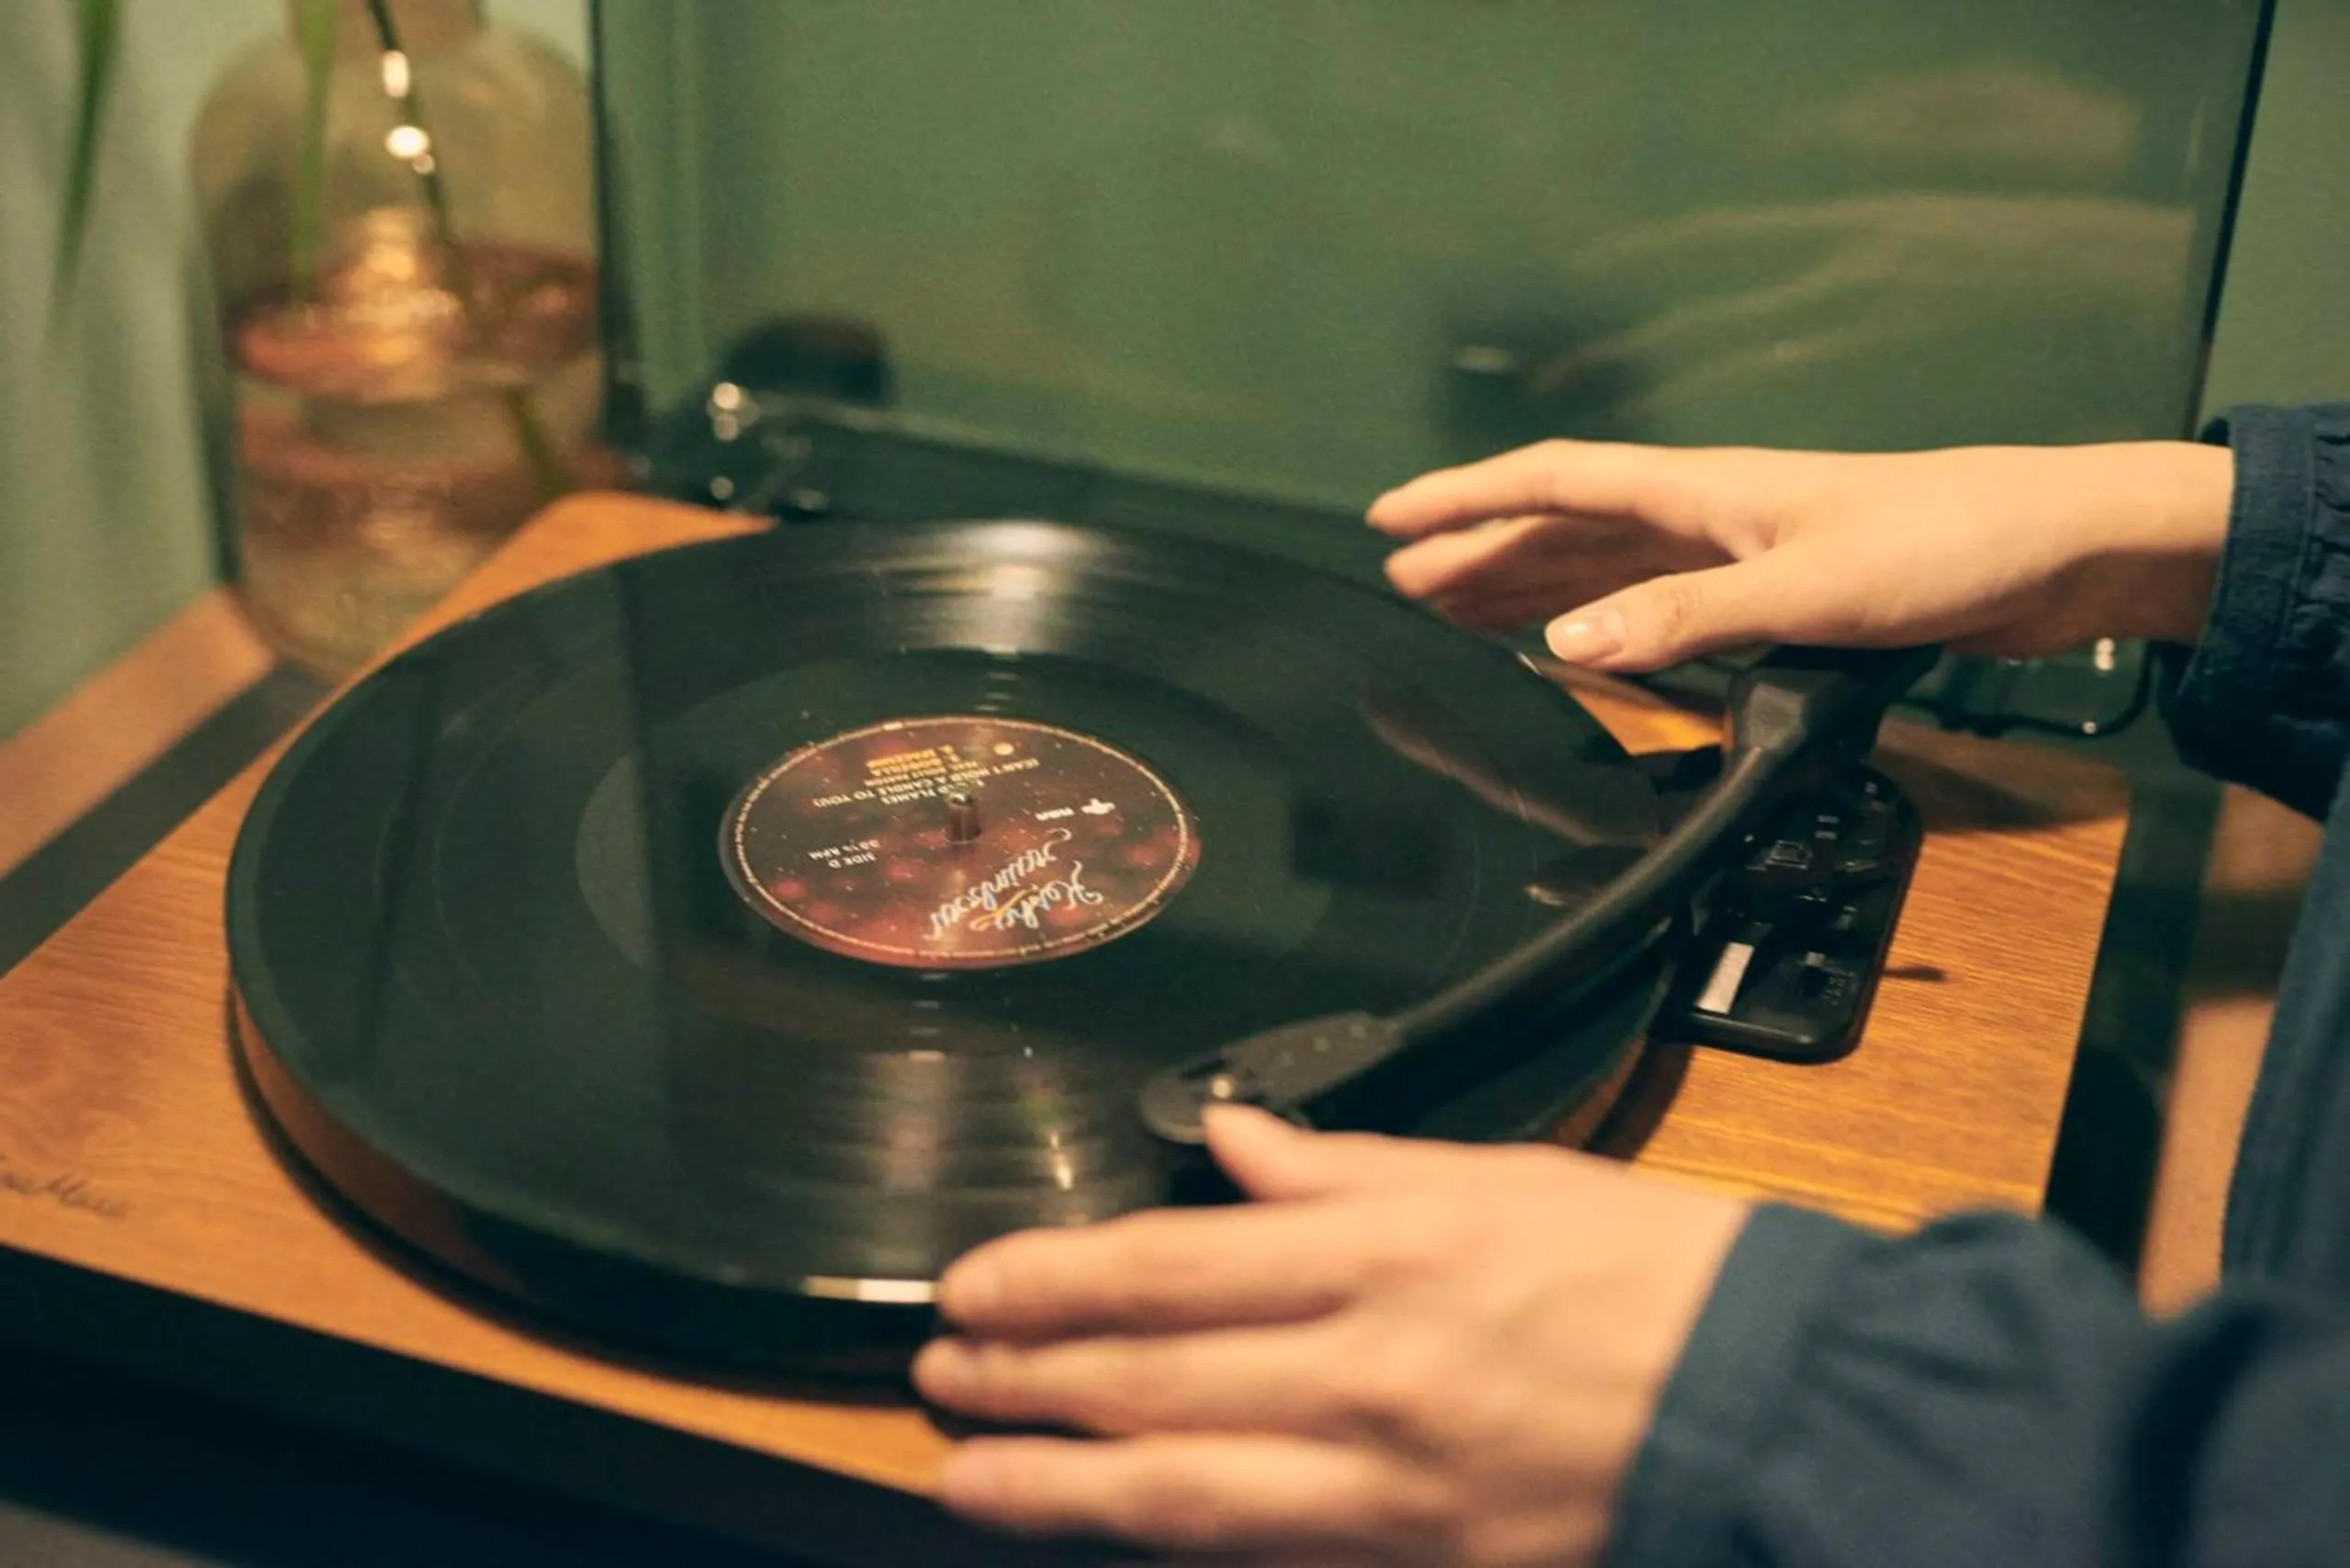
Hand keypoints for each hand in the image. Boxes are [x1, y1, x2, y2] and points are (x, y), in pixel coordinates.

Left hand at [914, 1107, 1748, 1565]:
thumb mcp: (1501, 1178)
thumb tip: (1232, 1139)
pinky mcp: (1420, 1558)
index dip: (1051, 1280)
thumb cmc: (1653, 1274)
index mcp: (1388, 1251)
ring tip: (968, 1468)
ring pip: (1182, 1490)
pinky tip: (1106, 1527)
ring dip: (1056, 1481)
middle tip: (942, 1370)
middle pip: (1150, 1379)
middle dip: (1024, 1377)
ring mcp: (1391, 1481)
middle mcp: (1371, 1368)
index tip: (974, 1284)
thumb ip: (1345, 1163)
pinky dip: (1170, 1542)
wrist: (1776, 1401)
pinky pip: (1267, 1554)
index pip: (1170, 1266)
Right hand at [1369, 438, 2232, 672]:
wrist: (2055, 550)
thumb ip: (1687, 620)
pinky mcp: (1774, 590)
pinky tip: (1575, 642)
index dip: (1463, 501)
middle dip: (1476, 553)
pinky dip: (1596, 616)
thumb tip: (1566, 646)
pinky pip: (1651, 599)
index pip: (1551, 484)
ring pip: (1601, 562)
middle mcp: (1706, 514)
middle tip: (1401, 588)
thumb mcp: (1810, 588)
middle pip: (1561, 526)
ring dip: (1526, 584)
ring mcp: (1738, 550)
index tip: (1387, 525)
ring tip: (1456, 611)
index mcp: (1702, 492)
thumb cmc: (1949, 543)